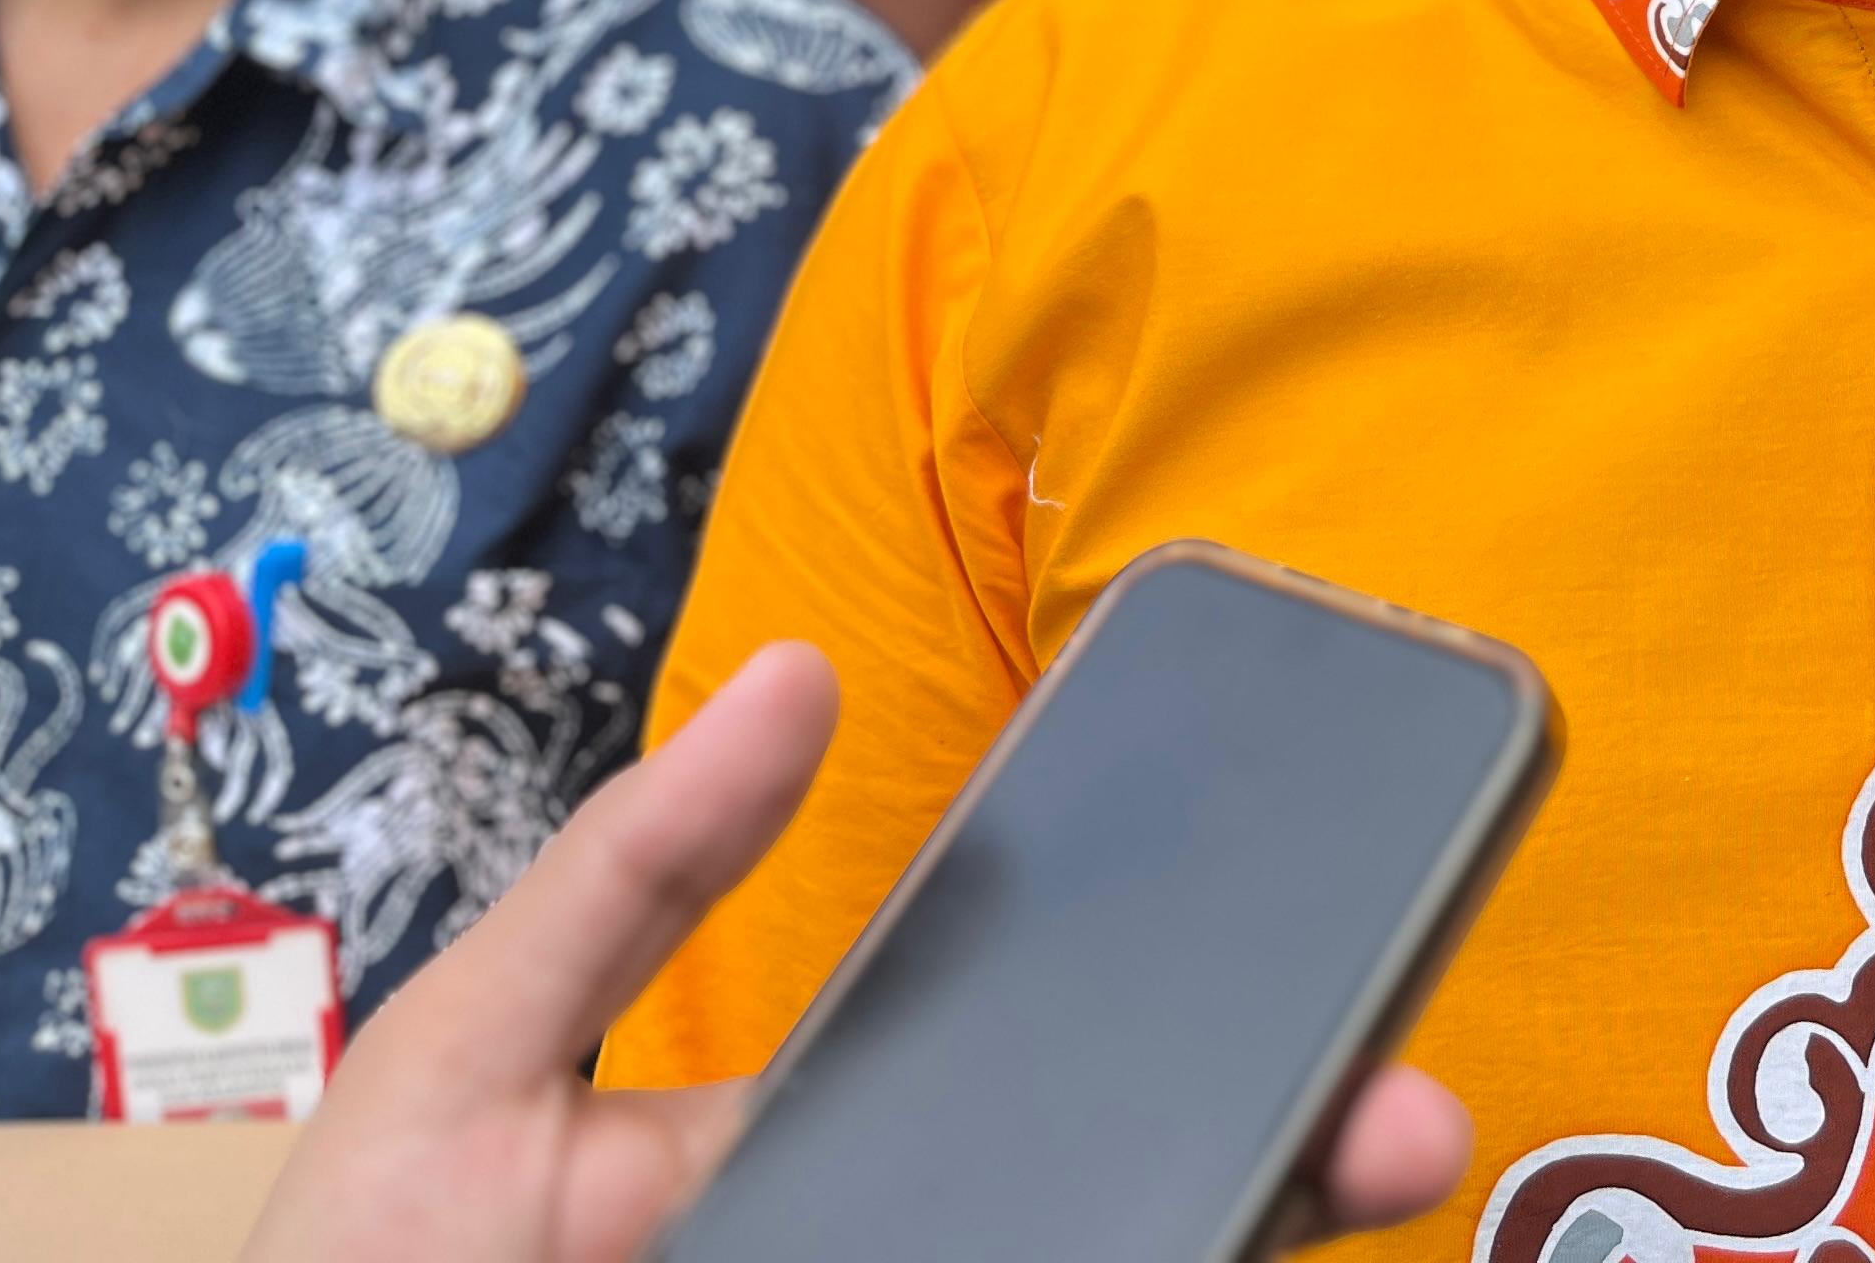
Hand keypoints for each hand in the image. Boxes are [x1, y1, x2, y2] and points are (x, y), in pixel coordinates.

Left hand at [240, 644, 1473, 1262]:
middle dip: (1285, 1167)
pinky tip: (1206, 1247)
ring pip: (1117, 1254)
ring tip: (1335, 1178)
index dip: (1202, 1039)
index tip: (1326, 971)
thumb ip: (633, 882)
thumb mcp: (470, 1064)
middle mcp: (902, 1243)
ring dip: (1231, 1223)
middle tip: (1404, 1127)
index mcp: (815, 1161)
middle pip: (1129, 1210)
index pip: (1046, 1095)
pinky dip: (1155, 1262)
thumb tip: (799, 671)